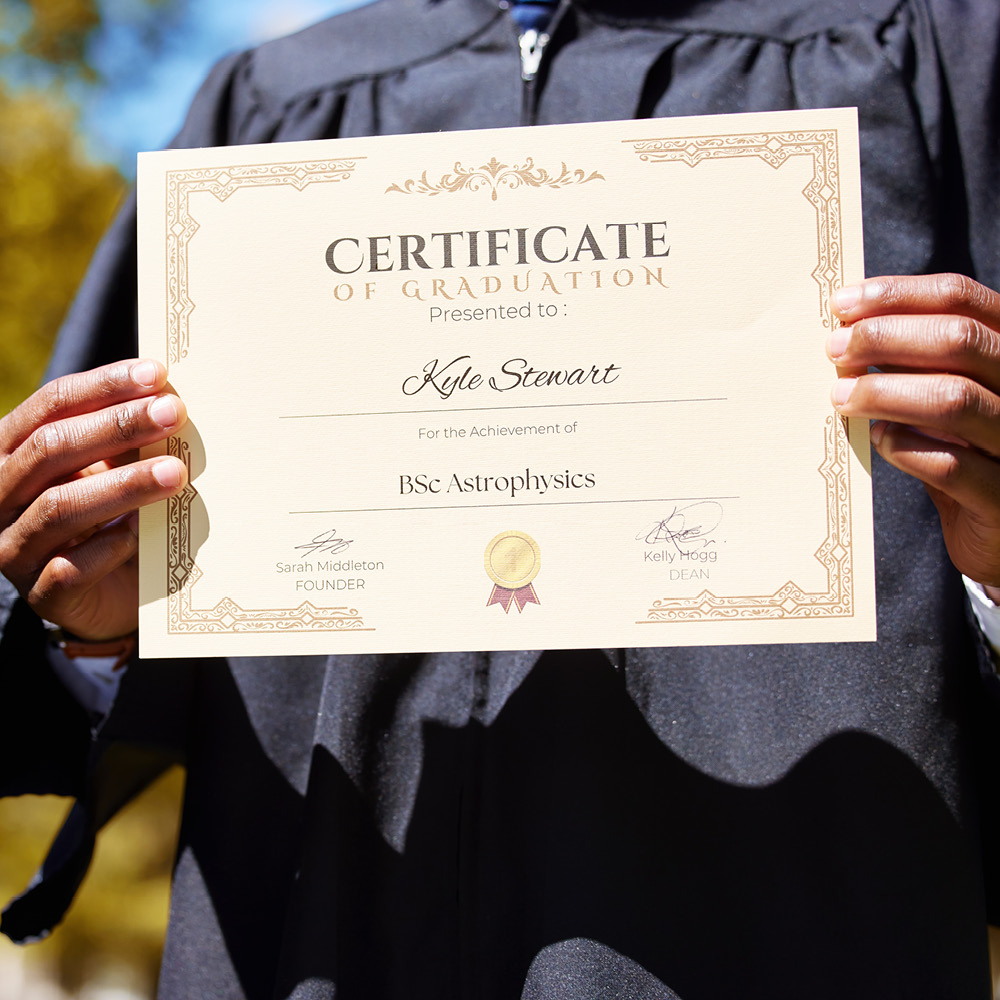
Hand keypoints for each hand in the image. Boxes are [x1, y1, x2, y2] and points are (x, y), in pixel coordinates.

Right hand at [0, 359, 187, 639]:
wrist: (112, 597)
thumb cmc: (112, 518)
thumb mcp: (114, 471)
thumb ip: (126, 441)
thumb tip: (169, 399)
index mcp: (12, 453)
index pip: (50, 406)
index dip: (103, 386)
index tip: (157, 374)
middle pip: (52, 449)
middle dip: (118, 426)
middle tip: (173, 414)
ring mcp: (14, 547)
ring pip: (60, 507)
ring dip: (123, 485)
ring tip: (175, 472)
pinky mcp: (41, 595)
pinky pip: (68, 569)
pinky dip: (108, 548)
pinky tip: (139, 536)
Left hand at [829, 273, 999, 597]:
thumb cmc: (966, 451)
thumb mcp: (949, 396)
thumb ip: (916, 364)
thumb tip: (846, 330)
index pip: (963, 299)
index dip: (898, 295)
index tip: (841, 304)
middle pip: (960, 341)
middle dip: (885, 337)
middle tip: (834, 350)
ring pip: (955, 399)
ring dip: (885, 391)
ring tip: (841, 397)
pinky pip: (952, 464)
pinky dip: (906, 447)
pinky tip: (879, 439)